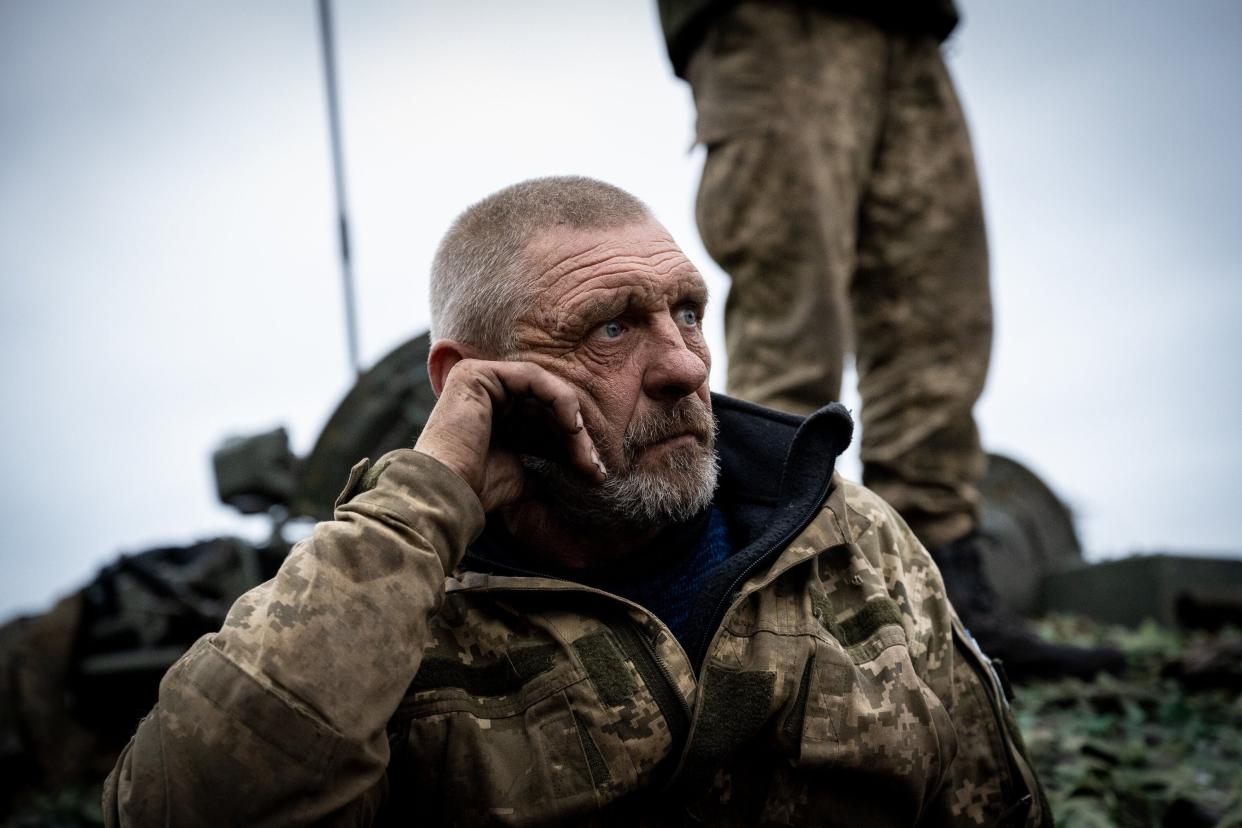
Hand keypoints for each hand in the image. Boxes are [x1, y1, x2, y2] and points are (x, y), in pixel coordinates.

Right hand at [414, 359, 605, 511]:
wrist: (449, 492)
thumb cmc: (479, 489)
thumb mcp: (523, 473)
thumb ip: (547, 462)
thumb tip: (586, 471)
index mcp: (496, 418)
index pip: (545, 421)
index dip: (572, 444)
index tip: (594, 473)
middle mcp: (487, 395)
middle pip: (547, 406)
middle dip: (576, 436)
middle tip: (595, 468)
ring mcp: (480, 380)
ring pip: (544, 391)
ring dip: (572, 420)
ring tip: (584, 451)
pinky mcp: (477, 373)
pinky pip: (532, 376)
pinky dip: (559, 398)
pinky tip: (572, 426)